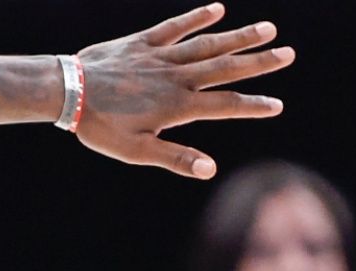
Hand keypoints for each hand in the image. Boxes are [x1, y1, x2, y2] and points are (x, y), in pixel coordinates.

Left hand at [72, 5, 293, 179]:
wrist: (67, 92)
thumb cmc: (100, 127)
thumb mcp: (137, 151)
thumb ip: (175, 158)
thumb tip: (211, 169)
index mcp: (178, 106)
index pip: (225, 105)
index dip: (252, 106)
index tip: (277, 105)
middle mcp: (176, 78)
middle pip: (225, 69)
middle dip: (258, 63)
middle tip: (288, 53)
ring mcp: (161, 57)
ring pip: (208, 44)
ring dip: (238, 37)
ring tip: (267, 29)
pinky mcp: (143, 42)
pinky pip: (175, 28)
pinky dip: (196, 18)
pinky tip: (218, 9)